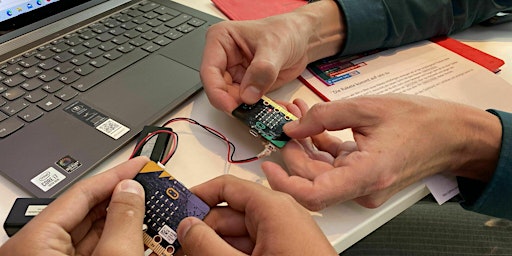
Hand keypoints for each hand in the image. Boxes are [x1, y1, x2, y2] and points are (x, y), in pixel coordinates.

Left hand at [0, 157, 148, 254]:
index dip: (116, 175)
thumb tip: (130, 190)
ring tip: (149, 206)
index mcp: (34, 243)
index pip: (80, 193)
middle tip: (148, 184)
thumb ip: (122, 222)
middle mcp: (36, 250)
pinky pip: (90, 248)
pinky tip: (137, 231)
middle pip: (85, 210)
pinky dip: (114, 238)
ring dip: (121, 218)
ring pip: (89, 230)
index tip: (139, 164)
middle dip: (121, 196)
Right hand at [177, 175, 336, 254]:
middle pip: (228, 214)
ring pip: (238, 234)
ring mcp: (284, 235)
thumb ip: (208, 246)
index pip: (226, 187)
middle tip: (180, 249)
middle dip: (203, 232)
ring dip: (215, 247)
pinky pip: (252, 247)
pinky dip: (233, 255)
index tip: (176, 209)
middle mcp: (280, 215)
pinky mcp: (287, 251)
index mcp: (273, 207)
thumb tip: (187, 228)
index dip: (197, 196)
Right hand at [201, 1, 343, 112]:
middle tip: (248, 113)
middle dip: (232, 103)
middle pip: (218, 89)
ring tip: (263, 111)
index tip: (230, 106)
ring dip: (246, 109)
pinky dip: (257, 110)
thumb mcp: (275, 47)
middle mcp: (223, 59)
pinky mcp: (246, 86)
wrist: (301, 38)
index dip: (217, 92)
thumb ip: (262, 70)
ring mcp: (234, 74)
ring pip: (231, 99)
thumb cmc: (286, 31)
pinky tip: (270, 108)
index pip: (209, 71)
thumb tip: (248, 94)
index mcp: (220, 40)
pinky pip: (246, 104)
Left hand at [262, 95, 500, 209]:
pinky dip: (321, 148)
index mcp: (366, 175)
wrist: (450, 135)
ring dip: (306, 146)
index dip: (284, 184)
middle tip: (285, 121)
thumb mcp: (367, 108)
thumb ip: (324, 116)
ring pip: (320, 173)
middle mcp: (363, 188)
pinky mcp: (363, 178)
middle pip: (312, 180)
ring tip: (298, 114)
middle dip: (293, 151)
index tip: (267, 166)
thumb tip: (293, 127)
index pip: (313, 195)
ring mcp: (363, 186)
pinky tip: (313, 124)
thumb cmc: (420, 122)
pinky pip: (333, 167)